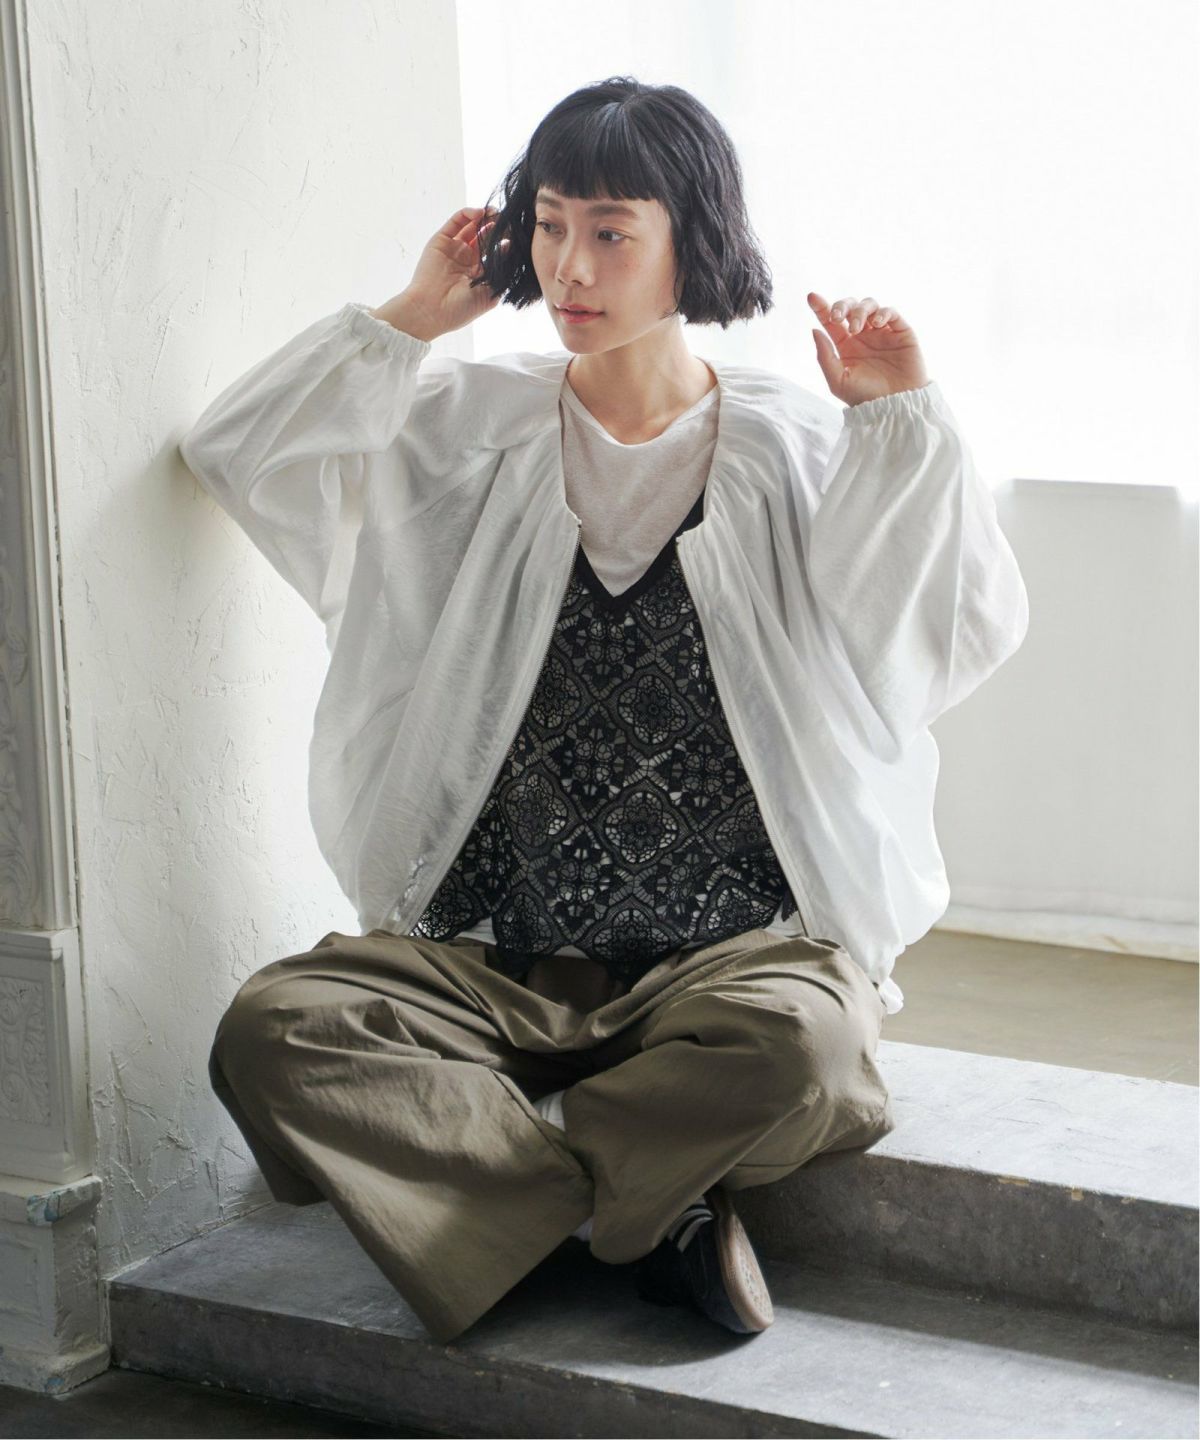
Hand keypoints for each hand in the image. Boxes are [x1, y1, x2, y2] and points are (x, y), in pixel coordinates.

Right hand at [380, 207, 509, 339]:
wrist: (432, 311)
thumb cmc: (460, 309)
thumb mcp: (489, 293)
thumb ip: (500, 271)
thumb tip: (509, 247)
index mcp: (478, 274)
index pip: (494, 252)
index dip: (504, 242)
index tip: (515, 236)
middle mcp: (465, 259)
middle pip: (483, 236)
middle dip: (495, 226)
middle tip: (507, 219)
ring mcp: (453, 249)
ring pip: (471, 226)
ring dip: (484, 216)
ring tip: (496, 212)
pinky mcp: (440, 240)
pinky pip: (456, 221)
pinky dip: (468, 214)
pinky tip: (481, 213)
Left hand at [807, 292, 929, 405]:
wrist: (894, 405)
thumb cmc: (865, 396)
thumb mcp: (838, 380)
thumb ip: (825, 356)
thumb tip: (814, 329)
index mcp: (845, 345)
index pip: (831, 321)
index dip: (821, 306)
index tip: (811, 297)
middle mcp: (862, 335)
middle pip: (850, 307)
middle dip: (842, 306)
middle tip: (837, 317)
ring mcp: (882, 332)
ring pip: (869, 305)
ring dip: (860, 311)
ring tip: (857, 328)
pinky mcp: (900, 332)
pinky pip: (891, 312)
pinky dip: (882, 312)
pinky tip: (877, 324)